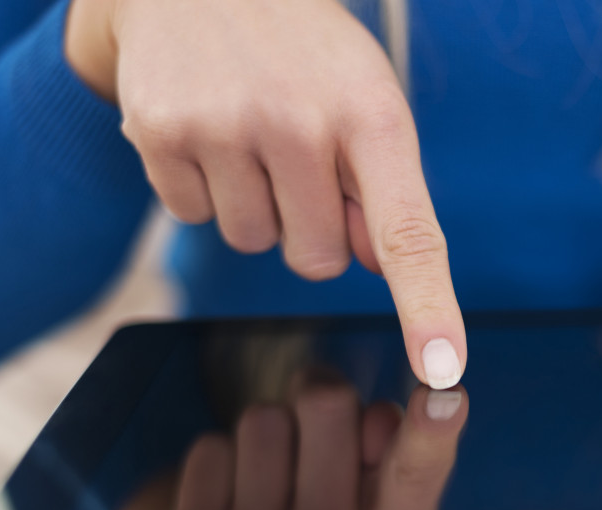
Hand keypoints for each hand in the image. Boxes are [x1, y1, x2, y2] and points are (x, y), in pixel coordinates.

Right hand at [65, 0, 465, 388]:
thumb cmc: (304, 52)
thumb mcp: (365, 99)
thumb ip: (381, 188)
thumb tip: (368, 261)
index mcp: (373, 116)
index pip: (409, 235)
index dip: (428, 308)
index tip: (440, 366)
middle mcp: (300, 122)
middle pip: (316, 262)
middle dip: (311, 226)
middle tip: (298, 153)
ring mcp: (225, 126)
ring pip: (253, 244)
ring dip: (255, 205)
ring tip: (250, 131)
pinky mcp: (161, 133)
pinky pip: (192, 217)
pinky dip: (201, 187)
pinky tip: (207, 130)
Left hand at [154, 383, 467, 509]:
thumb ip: (403, 453)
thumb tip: (377, 417)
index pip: (416, 473)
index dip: (431, 429)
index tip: (440, 397)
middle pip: (325, 400)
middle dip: (323, 400)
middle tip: (322, 428)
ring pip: (262, 418)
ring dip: (270, 437)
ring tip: (277, 483)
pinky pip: (210, 451)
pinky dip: (222, 467)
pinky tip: (238, 505)